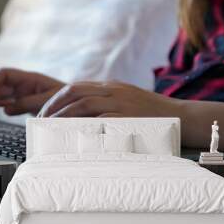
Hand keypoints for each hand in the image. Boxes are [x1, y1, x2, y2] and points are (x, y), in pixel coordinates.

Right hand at [0, 68, 64, 123]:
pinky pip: (2, 103)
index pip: (4, 74)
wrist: (76, 103)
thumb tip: (7, 109)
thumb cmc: (66, 98)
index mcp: (29, 78)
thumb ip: (28, 103)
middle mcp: (21, 84)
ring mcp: (20, 92)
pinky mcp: (20, 101)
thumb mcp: (48, 100)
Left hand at [38, 81, 178, 117]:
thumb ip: (106, 104)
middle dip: (53, 106)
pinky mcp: (130, 118)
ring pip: (84, 104)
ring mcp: (122, 103)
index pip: (76, 87)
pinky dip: (84, 128)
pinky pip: (102, 121)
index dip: (56, 99)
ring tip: (51, 129)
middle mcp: (113, 91)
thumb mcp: (127, 101)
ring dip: (63, 116)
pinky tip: (73, 137)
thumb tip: (79, 117)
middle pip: (75, 92)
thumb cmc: (152, 114)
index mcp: (111, 86)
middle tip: (41, 121)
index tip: (44, 113)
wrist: (182, 116)